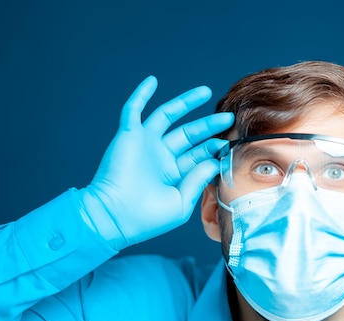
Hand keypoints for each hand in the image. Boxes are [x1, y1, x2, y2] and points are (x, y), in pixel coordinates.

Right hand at [79, 76, 233, 249]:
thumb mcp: (180, 202)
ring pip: (168, 116)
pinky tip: (152, 81)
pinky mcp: (129, 136)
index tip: (228, 143)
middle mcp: (161, 157)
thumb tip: (213, 160)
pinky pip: (133, 110)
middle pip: (190, 134)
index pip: (199, 155)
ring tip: (205, 91)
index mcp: (175, 174)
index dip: (214, 147)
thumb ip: (197, 180)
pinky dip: (141, 95)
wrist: (115, 216)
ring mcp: (145, 144)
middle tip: (228, 119)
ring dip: (185, 103)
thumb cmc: (147, 217)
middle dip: (209, 126)